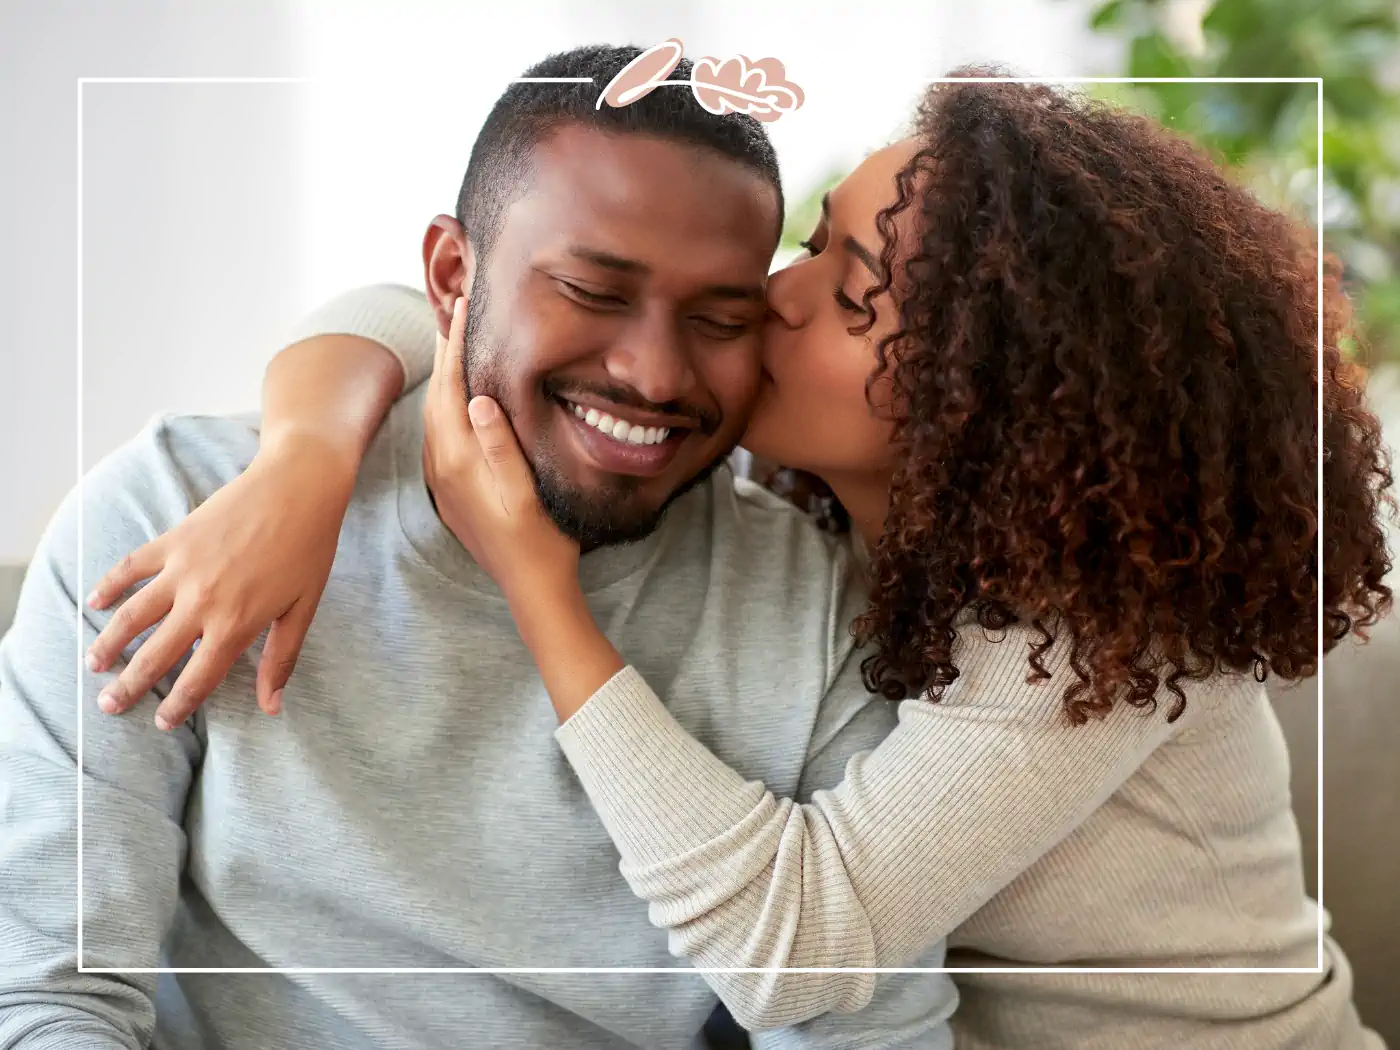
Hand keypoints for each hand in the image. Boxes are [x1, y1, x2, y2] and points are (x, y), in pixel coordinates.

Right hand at [86, 433, 356, 728]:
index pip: (199, 678)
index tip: (160, 724)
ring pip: (132, 616)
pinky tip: (93, 602)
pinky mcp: (174, 540)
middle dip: (129, 686)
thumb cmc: (309, 549)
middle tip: (108, 706)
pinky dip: (109, 585)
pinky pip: (131, 568)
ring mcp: (182, 569)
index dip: (178, 706)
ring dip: (109, 643)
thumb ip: (281, 658)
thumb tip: (272, 706)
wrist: (298, 486)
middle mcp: (202, 602)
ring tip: (93, 664)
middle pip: (156, 655)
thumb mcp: (303, 608)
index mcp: (236, 624)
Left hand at [422, 296, 581, 605]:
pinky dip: (446, 407)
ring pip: (435, 416)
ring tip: (455, 345)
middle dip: (444, 353)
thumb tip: (477, 399)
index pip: (451, 389)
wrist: (532, 590)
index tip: (460, 307)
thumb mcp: (527, 493)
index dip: (454, 346)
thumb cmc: (542, 543)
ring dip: (443, 379)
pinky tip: (459, 401)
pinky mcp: (451, 493)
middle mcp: (443, 468)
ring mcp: (444, 482)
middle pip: (437, 396)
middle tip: (454, 312)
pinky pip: (440, 436)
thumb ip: (500, 447)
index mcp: (460, 462)